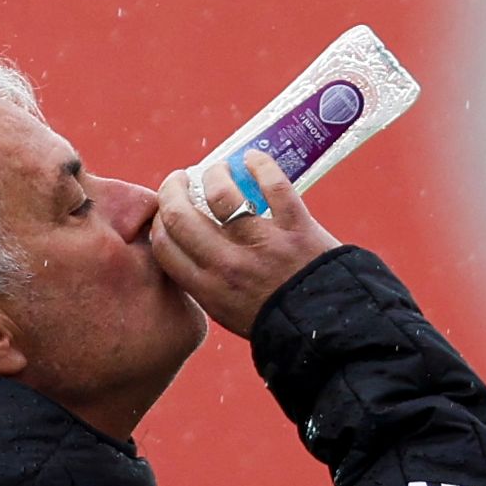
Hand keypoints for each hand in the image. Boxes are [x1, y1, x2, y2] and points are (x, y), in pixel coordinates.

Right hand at [152, 153, 340, 337]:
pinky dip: (260, 164)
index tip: (165, 208)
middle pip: (180, 216)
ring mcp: (262, 243)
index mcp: (208, 287)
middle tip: (178, 179)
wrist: (326, 327)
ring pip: (222, 194)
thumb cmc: (274, 319)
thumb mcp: (226, 311)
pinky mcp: (295, 227)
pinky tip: (252, 158)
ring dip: (214, 173)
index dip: (158, 220)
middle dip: (172, 190)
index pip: (164, 244)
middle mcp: (228, 264)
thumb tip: (188, 245)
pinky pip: (273, 185)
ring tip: (217, 168)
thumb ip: (204, 281)